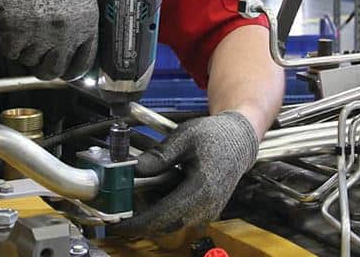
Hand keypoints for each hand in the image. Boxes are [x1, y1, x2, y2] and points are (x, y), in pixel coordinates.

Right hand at [0, 0, 97, 80]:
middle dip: (45, 65)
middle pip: (55, 69)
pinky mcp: (16, 35)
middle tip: (37, 54)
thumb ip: (80, 14)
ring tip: (22, 23)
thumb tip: (78, 37)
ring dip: (25, 49)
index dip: (72, 67)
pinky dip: (8, 41)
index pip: (84, 60)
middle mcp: (66, 31)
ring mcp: (41, 35)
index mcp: (86, 19)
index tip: (65, 69)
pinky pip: (12, 52)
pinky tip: (11, 21)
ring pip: (31, 61)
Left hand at [110, 111, 257, 236]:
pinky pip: (179, 215)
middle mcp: (205, 207)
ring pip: (170, 220)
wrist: (240, 141)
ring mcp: (207, 211)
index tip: (118, 223)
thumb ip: (160, 155)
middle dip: (141, 212)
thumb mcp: (185, 137)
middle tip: (125, 194)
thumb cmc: (215, 136)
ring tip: (145, 183)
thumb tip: (135, 168)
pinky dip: (164, 204)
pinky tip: (161, 184)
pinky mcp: (205, 211)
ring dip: (153, 207)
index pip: (163, 215)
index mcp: (201, 190)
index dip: (137, 222)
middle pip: (163, 222)